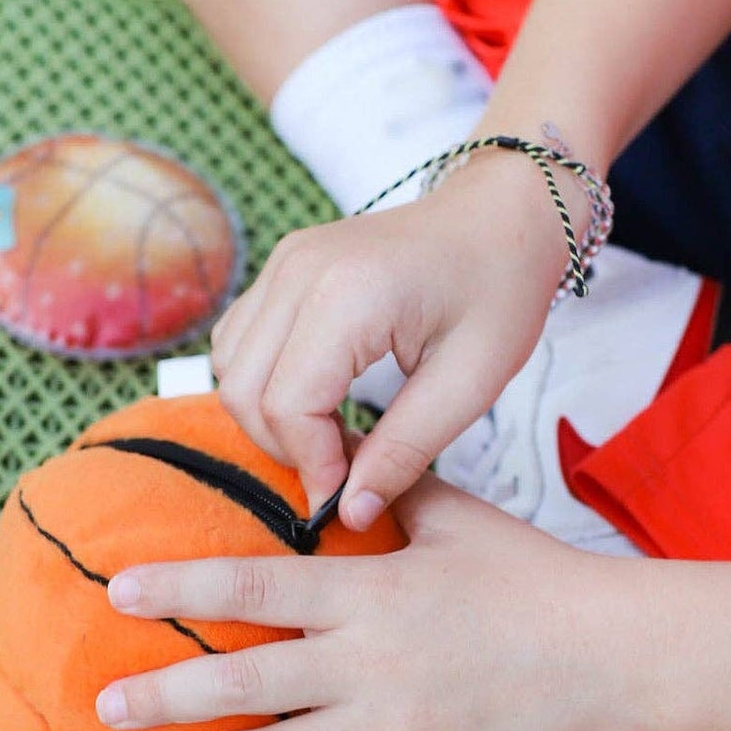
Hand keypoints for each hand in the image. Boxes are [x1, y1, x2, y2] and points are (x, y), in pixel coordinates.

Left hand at [93, 475, 637, 730]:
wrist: (614, 654)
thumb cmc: (531, 576)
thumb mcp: (455, 515)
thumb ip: (389, 484)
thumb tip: (340, 446)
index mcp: (372, 589)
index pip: (255, 582)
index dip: (181, 588)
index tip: (118, 591)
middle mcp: (373, 662)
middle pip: (246, 681)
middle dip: (166, 694)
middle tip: (104, 702)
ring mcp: (397, 730)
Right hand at [210, 150, 581, 529]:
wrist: (502, 217)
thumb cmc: (499, 290)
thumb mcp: (469, 385)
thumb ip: (405, 452)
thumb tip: (351, 514)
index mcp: (350, 294)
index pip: (287, 404)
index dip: (310, 464)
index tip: (347, 496)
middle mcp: (300, 270)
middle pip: (243, 389)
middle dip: (284, 446)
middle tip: (341, 471)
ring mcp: (284, 262)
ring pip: (229, 367)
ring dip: (269, 417)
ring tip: (331, 435)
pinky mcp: (281, 266)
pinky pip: (239, 341)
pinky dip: (263, 383)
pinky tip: (317, 399)